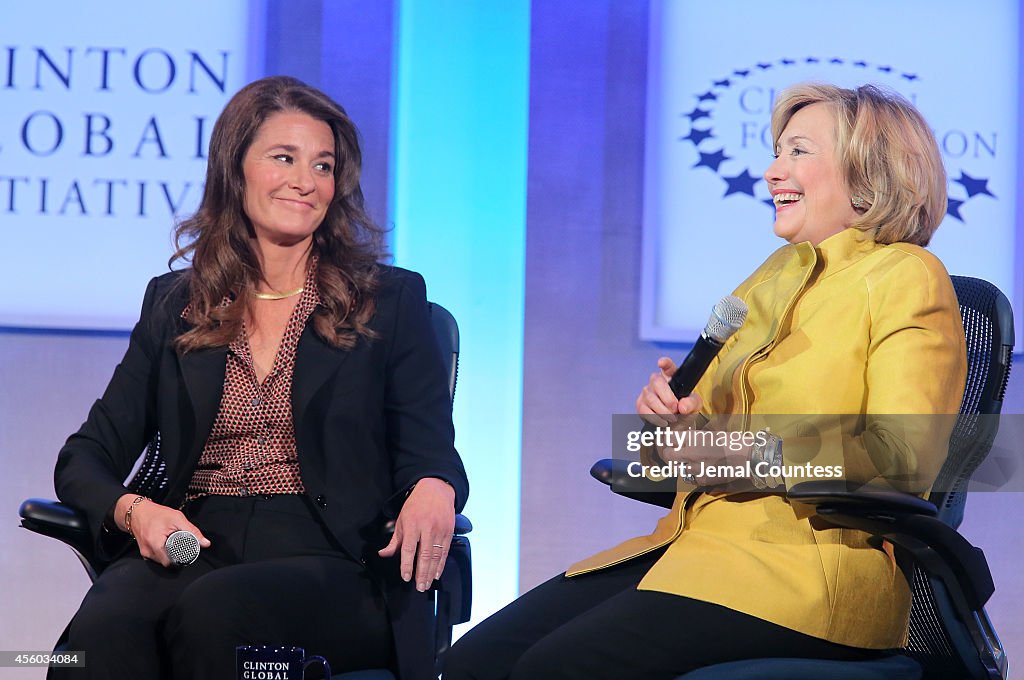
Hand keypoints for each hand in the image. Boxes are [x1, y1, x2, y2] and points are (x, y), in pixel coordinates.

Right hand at [114, 494, 210, 567]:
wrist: (136, 511)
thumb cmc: (156, 513)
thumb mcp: (177, 518)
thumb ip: (192, 531)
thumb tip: (205, 543)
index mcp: (155, 544)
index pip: (170, 563)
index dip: (181, 560)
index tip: (187, 554)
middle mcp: (148, 551)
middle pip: (166, 562)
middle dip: (176, 557)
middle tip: (182, 547)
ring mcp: (144, 553)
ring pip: (161, 560)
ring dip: (169, 555)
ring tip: (173, 544)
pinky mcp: (143, 551)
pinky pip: (156, 556)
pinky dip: (162, 552)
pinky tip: (166, 544)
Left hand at [378, 477, 455, 591]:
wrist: (436, 489)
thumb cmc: (416, 505)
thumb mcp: (401, 519)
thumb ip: (394, 540)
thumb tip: (383, 554)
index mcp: (412, 524)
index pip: (409, 548)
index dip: (407, 564)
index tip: (406, 577)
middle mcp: (427, 528)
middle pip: (425, 554)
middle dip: (421, 573)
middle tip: (419, 587)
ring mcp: (440, 530)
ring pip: (436, 555)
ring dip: (431, 572)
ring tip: (427, 584)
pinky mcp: (449, 531)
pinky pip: (445, 551)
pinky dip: (441, 564)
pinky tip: (437, 574)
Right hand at [636, 357, 702, 426]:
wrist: (676, 424)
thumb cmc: (685, 409)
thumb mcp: (694, 405)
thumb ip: (692, 403)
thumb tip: (682, 406)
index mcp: (672, 376)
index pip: (668, 366)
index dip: (664, 363)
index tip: (661, 363)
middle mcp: (657, 381)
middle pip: (657, 382)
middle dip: (667, 398)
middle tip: (675, 409)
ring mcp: (647, 392)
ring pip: (651, 398)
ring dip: (663, 411)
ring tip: (672, 418)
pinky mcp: (640, 404)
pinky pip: (644, 410)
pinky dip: (655, 418)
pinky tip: (663, 421)